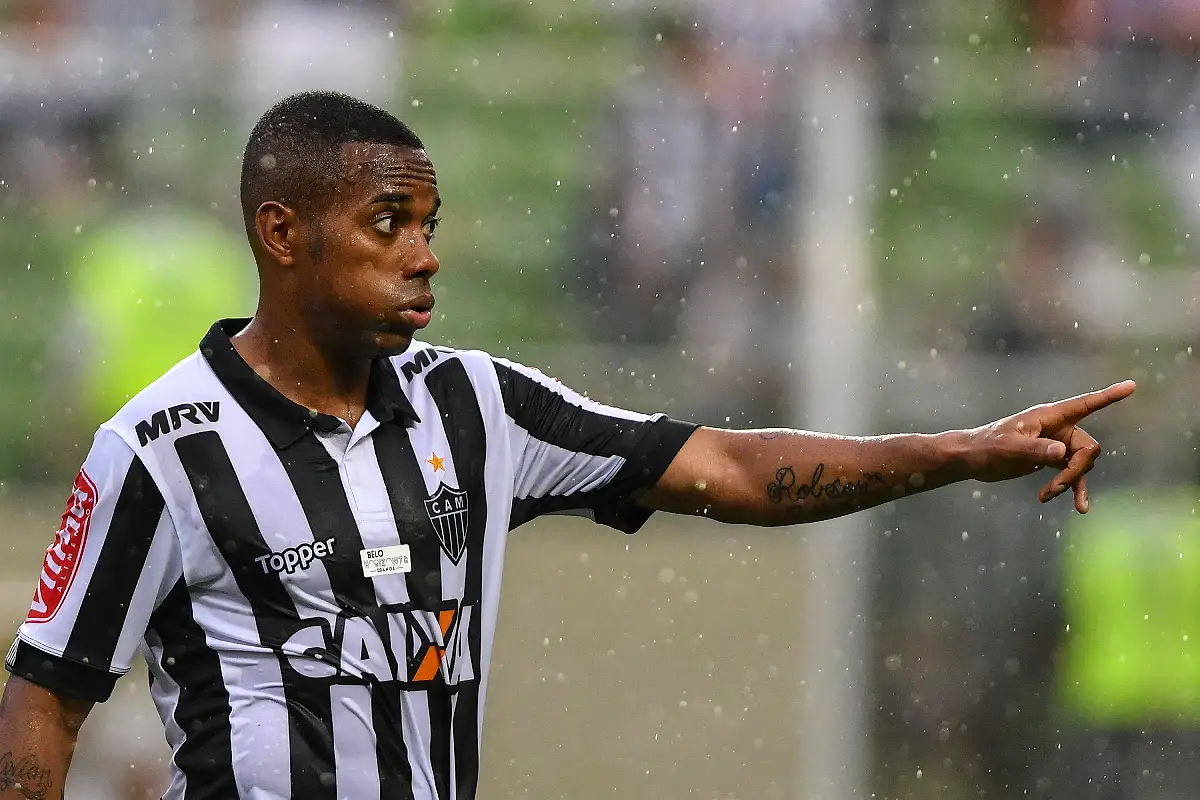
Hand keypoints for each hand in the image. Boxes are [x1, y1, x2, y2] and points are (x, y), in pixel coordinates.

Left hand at [959, 380, 1135, 512]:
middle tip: (1054, 487)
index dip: (1109, 396)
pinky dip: (1072, 488)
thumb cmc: (986, 446)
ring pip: (1081, 463)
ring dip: (1070, 482)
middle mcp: (1058, 428)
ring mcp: (1056, 444)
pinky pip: (1072, 474)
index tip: (1132, 385)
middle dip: (1076, 469)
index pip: (1085, 404)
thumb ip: (1035, 449)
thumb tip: (1062, 453)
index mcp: (1049, 416)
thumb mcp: (1008, 448)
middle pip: (1088, 448)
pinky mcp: (1051, 460)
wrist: (971, 459)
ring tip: (1048, 495)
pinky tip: (1077, 506)